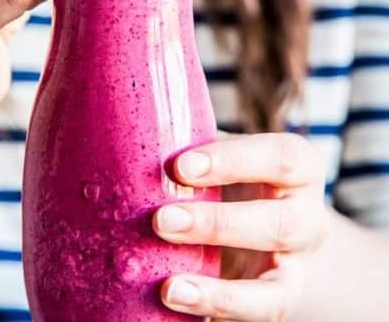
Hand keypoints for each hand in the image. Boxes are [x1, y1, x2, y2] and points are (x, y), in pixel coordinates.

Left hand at [153, 133, 327, 320]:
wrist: (272, 224)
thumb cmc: (238, 176)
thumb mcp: (227, 155)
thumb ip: (199, 150)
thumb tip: (138, 142)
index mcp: (298, 167)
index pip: (279, 158)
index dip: (231, 161)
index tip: (180, 166)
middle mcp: (309, 216)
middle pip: (279, 224)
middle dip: (218, 224)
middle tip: (162, 221)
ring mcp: (299, 264)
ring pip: (276, 286)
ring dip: (221, 290)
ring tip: (169, 287)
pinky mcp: (283, 297)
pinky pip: (261, 315)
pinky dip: (220, 310)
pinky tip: (178, 301)